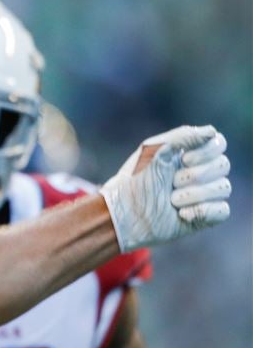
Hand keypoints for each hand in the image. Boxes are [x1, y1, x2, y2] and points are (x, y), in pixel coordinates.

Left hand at [100, 125, 230, 251]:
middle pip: (223, 165)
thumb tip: (212, 132)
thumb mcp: (153, 151)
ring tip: (172, 200)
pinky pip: (223, 210)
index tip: (184, 159)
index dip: (207, 151)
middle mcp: (200, 172)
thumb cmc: (135, 179)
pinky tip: (181, 214)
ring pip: (223, 187)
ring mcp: (204, 194)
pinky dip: (203, 211)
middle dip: (195, 175)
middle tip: (172, 183)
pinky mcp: (205, 215)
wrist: (124, 213)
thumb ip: (182, 137)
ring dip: (195, 194)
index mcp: (189, 153)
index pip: (218, 144)